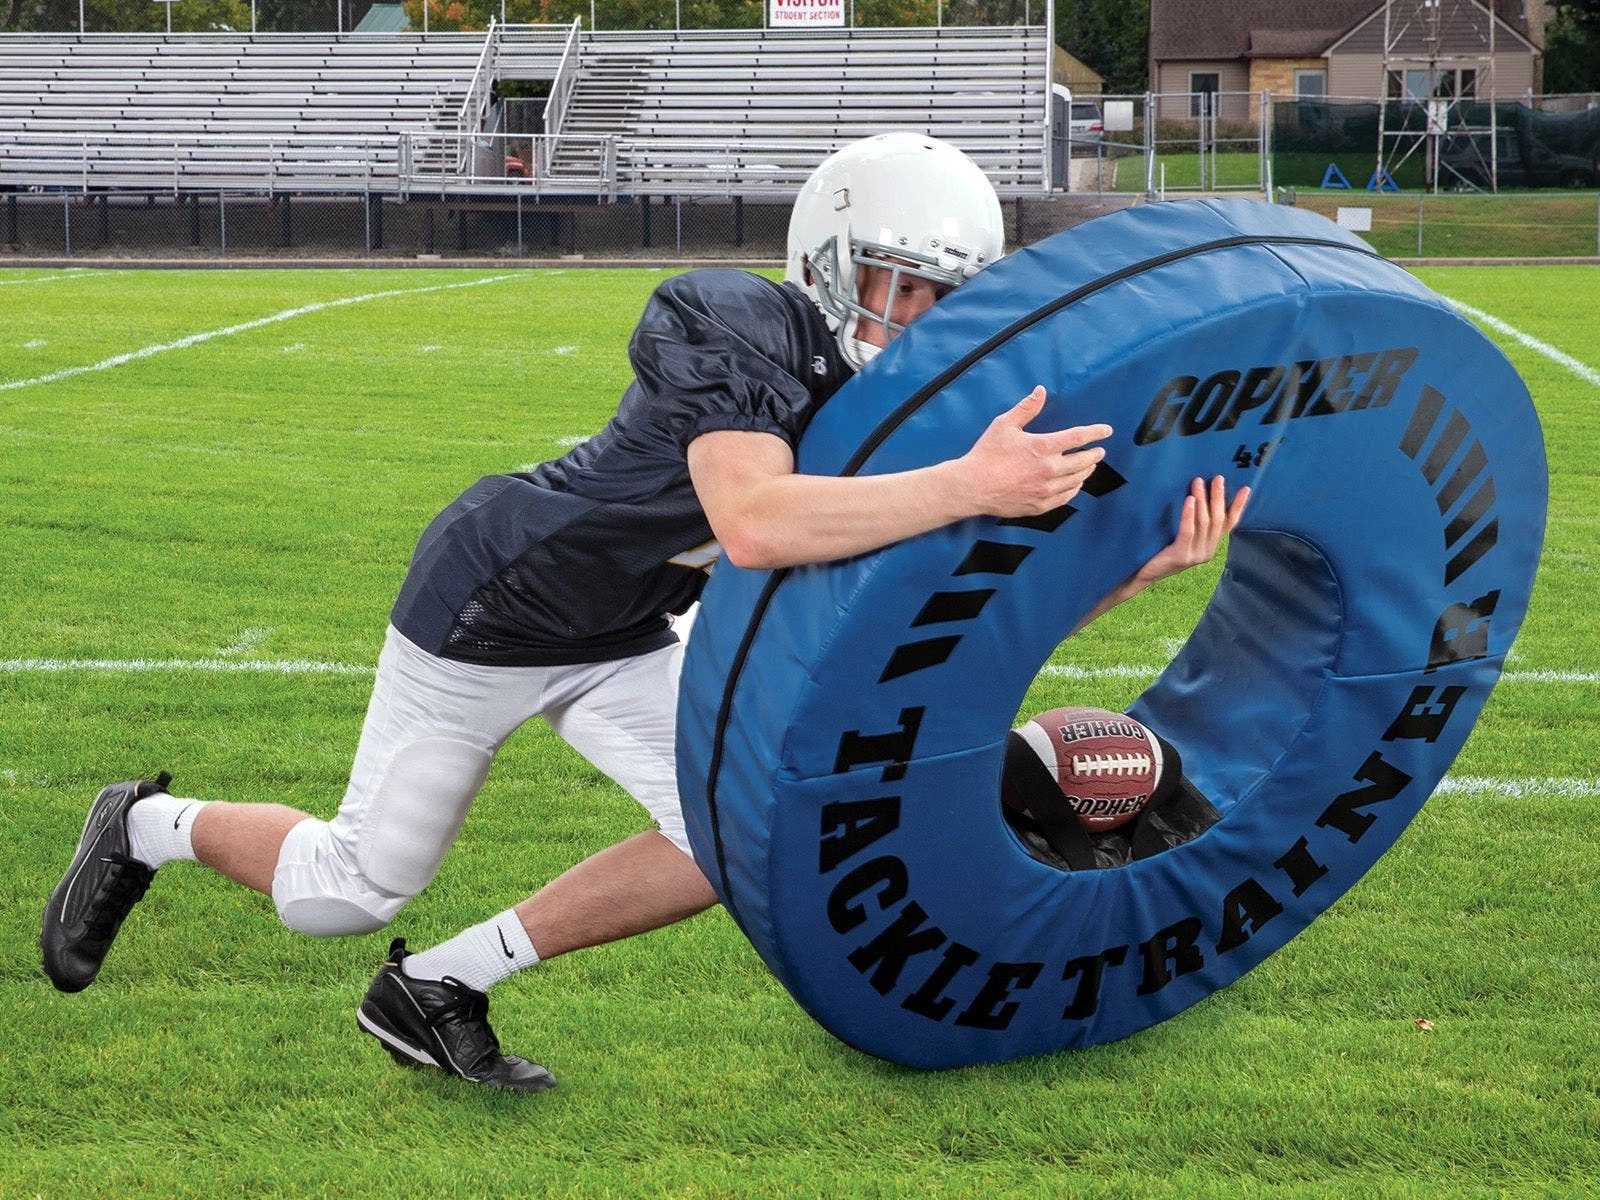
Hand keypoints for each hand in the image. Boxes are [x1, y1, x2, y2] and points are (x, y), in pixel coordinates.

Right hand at [959, 386, 1111, 517]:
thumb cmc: (986, 455)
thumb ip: (1026, 408)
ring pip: (1077, 480)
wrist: (972, 487)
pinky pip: (1066, 497)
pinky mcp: (1040, 505)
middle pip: (1083, 461)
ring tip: (1090, 466)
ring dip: (1087, 471)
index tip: (1107, 431)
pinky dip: (1074, 489)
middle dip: (1095, 454)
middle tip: (1099, 451)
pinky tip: (1076, 485)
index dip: (1096, 432)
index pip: (1078, 437)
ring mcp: (1046, 489)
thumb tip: (1040, 391)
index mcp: (1043, 447)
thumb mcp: (1004, 425)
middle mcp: (1049, 469)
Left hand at [1070, 475, 1248, 633]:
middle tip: (1217, 478)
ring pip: (1205, 523)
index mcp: (1209, 547)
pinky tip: (1189, 500)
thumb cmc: (1158, 550)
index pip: (1229, 525)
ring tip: (1198, 482)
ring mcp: (1196, 555)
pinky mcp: (1182, 555)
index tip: (1246, 488)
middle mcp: (1207, 552)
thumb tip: (1197, 493)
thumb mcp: (1180, 536)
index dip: (1238, 506)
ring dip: (1203, 500)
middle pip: (1218, 520)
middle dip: (1219, 497)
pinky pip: (1189, 531)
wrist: (1141, 573)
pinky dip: (1189, 514)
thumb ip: (1192, 523)